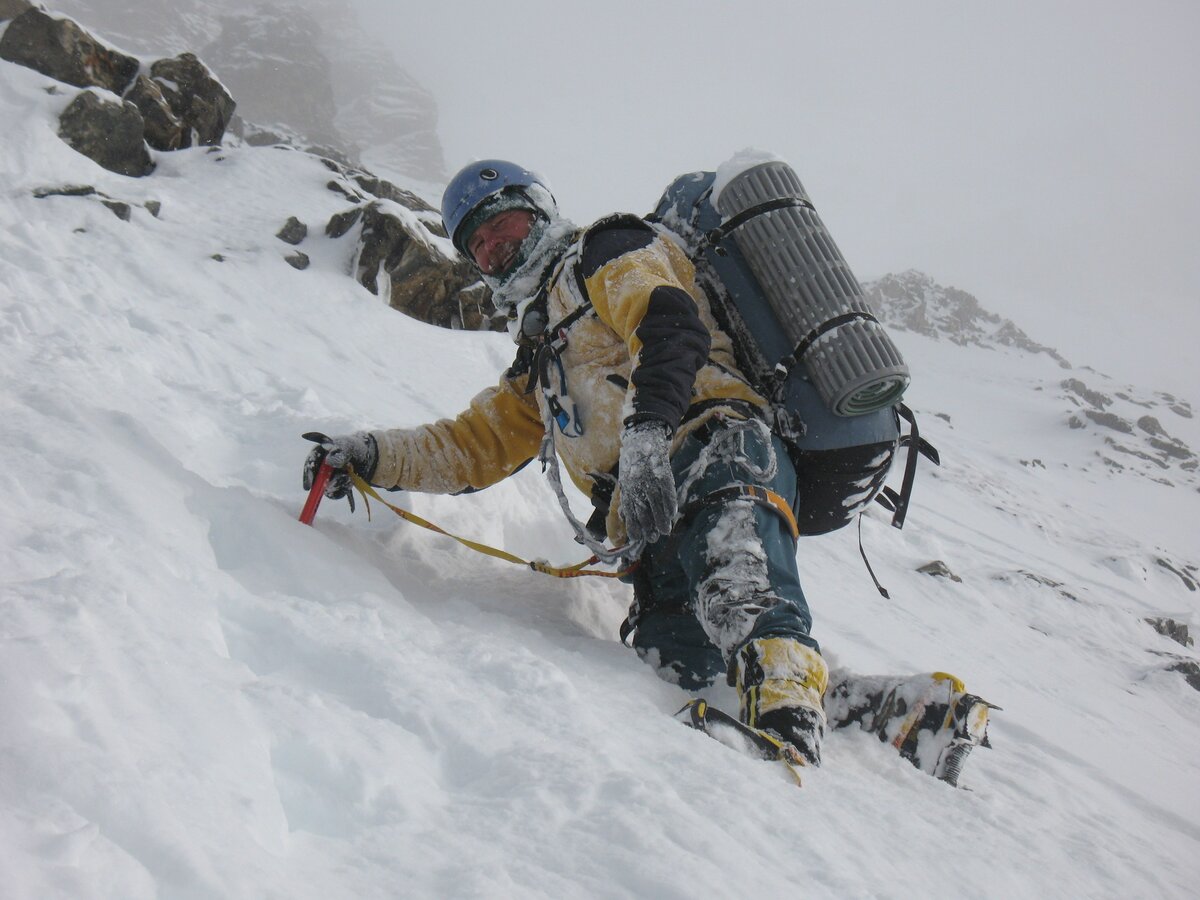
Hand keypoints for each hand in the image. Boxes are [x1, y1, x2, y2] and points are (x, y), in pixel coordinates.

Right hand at [302, 431, 378, 512]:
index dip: (308, 475)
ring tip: (349, 476)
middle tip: (343, 478)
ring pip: (326, 488)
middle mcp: (320, 467)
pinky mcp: (334, 486)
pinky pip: (335, 493)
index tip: (310, 485)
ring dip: (339, 484)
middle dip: (327, 483)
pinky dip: (343, 489)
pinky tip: (350, 481)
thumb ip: (340, 452)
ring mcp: (326, 477)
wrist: (366, 457)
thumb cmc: (354, 447)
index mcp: (319, 453)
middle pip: (316, 480)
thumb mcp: (349, 446)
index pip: (310, 464)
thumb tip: (329, 461)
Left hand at [617, 419, 676, 545]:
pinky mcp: (663, 473)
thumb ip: (627, 495)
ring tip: (665, 531)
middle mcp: (638, 484)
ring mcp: (651, 479)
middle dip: (648, 526)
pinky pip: (668, 492)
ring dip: (661, 519)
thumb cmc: (633, 459)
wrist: (644, 436)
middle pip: (643, 509)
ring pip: (657, 504)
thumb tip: (626, 515)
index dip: (633, 524)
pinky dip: (670, 503)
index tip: (636, 538)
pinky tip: (673, 513)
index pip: (629, 510)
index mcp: (627, 486)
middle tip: (652, 539)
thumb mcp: (625, 476)